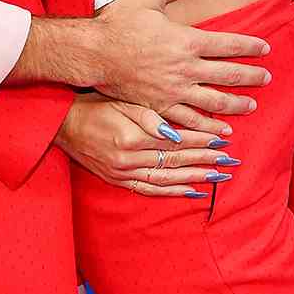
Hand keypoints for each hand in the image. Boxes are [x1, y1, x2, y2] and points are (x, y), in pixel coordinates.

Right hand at [55, 98, 230, 197]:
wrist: (63, 125)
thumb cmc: (93, 106)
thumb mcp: (122, 102)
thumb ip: (150, 118)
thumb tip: (177, 132)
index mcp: (133, 137)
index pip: (177, 140)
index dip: (202, 140)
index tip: (223, 140)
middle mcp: (129, 160)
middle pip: (176, 161)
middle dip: (206, 161)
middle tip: (230, 162)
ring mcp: (123, 173)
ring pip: (167, 179)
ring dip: (195, 179)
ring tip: (217, 178)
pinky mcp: (118, 180)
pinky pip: (149, 189)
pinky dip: (171, 191)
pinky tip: (190, 191)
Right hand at [94, 0, 271, 116]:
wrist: (92, 53)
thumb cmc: (118, 22)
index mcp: (187, 41)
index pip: (230, 44)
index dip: (251, 46)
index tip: (265, 48)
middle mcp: (185, 69)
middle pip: (229, 75)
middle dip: (251, 77)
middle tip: (267, 78)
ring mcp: (173, 91)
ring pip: (214, 101)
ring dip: (236, 103)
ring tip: (251, 105)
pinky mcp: (159, 106)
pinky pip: (189, 119)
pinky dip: (207, 125)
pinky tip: (220, 129)